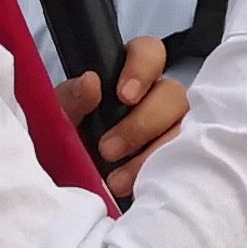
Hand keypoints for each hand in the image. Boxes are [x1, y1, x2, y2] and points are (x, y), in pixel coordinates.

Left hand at [56, 37, 187, 201]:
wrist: (69, 194)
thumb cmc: (64, 149)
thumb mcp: (59, 123)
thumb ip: (70, 100)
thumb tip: (90, 83)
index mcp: (128, 79)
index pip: (149, 53)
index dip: (143, 68)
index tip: (123, 95)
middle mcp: (156, 101)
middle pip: (173, 93)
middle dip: (142, 123)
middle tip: (108, 150)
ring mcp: (172, 132)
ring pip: (184, 128)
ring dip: (153, 154)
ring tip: (118, 181)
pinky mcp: (178, 163)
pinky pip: (186, 162)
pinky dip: (167, 173)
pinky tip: (141, 187)